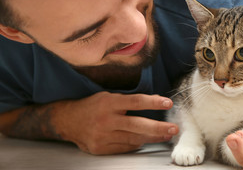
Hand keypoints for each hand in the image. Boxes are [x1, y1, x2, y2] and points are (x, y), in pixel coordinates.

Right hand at [53, 92, 178, 154]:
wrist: (67, 120)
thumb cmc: (92, 106)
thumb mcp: (108, 97)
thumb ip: (128, 101)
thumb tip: (153, 102)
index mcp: (109, 102)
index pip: (136, 102)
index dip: (153, 102)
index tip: (168, 102)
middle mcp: (106, 120)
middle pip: (137, 125)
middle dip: (158, 128)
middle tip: (173, 129)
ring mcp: (103, 136)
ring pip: (133, 139)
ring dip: (152, 138)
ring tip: (166, 135)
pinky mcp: (100, 148)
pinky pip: (124, 147)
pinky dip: (137, 144)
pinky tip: (147, 140)